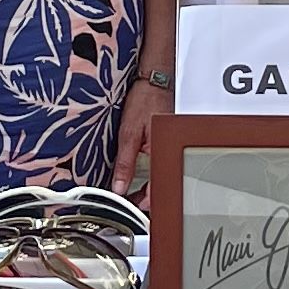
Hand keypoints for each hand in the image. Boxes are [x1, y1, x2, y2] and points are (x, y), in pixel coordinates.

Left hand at [111, 76, 166, 197]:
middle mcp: (169, 153)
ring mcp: (169, 149)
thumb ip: (125, 163)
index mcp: (162, 153)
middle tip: (124, 202)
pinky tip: (136, 177)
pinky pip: (158, 166)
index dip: (139, 203)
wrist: (156, 81)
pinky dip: (148, 175)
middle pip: (158, 186)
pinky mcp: (165, 145)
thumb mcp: (129, 134)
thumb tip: (119, 186)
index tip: (125, 207)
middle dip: (141, 198)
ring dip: (145, 188)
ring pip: (158, 177)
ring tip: (127, 192)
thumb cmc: (146, 99)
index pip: (154, 189)